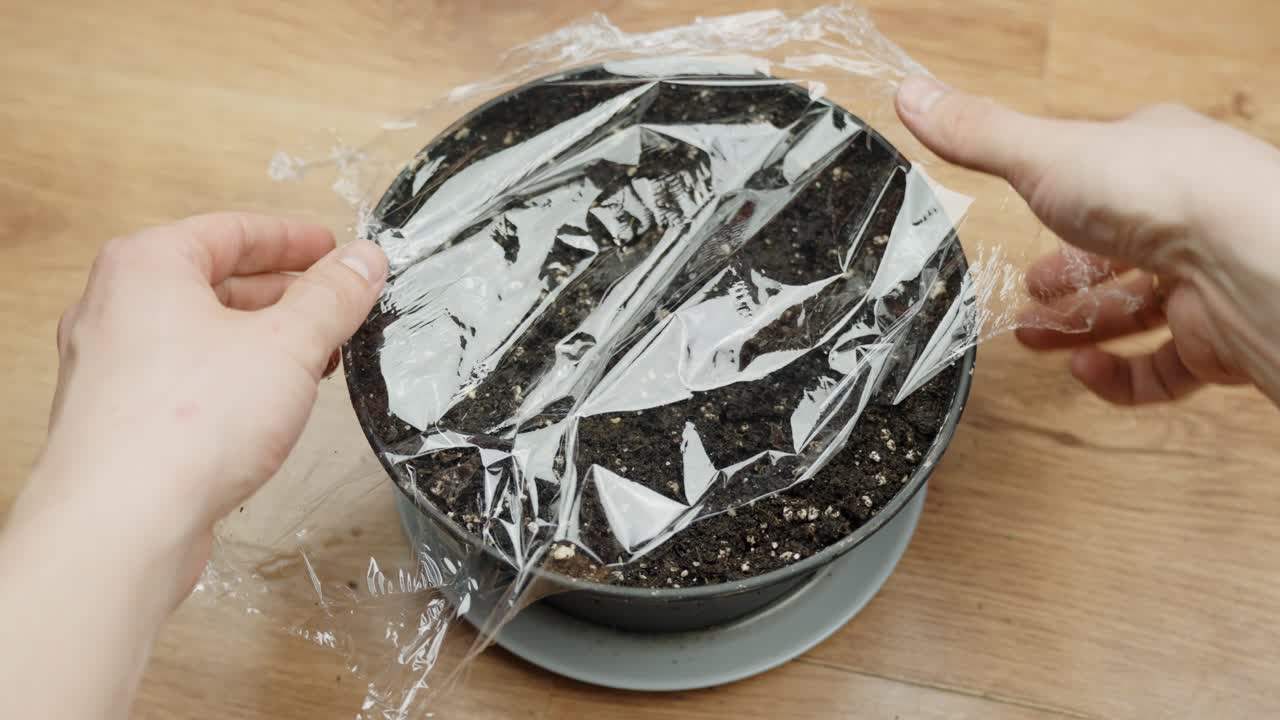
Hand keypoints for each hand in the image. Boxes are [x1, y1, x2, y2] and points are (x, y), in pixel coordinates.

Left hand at [19, 212, 386, 604]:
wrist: (122, 523)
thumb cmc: (188, 424)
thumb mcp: (289, 344)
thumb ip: (332, 297)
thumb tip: (365, 260)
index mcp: (147, 266)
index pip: (232, 230)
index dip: (293, 239)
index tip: (334, 252)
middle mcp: (115, 308)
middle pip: (213, 281)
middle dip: (282, 294)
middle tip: (335, 305)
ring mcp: (109, 366)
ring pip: (199, 333)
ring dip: (261, 340)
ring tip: (316, 358)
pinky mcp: (117, 418)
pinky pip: (185, 378)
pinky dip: (232, 378)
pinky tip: (272, 404)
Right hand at [896, 76, 1279, 404]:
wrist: (1249, 260)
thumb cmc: (1160, 193)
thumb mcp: (1044, 156)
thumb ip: (978, 135)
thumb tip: (910, 95)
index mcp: (1155, 156)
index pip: (1105, 172)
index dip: (1061, 194)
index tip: (1026, 215)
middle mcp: (1187, 214)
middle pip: (1121, 246)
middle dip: (1069, 272)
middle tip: (1031, 290)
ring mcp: (1205, 279)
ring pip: (1139, 309)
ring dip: (1080, 325)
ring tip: (1033, 338)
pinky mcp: (1214, 340)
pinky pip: (1161, 367)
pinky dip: (1118, 375)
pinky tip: (1081, 369)